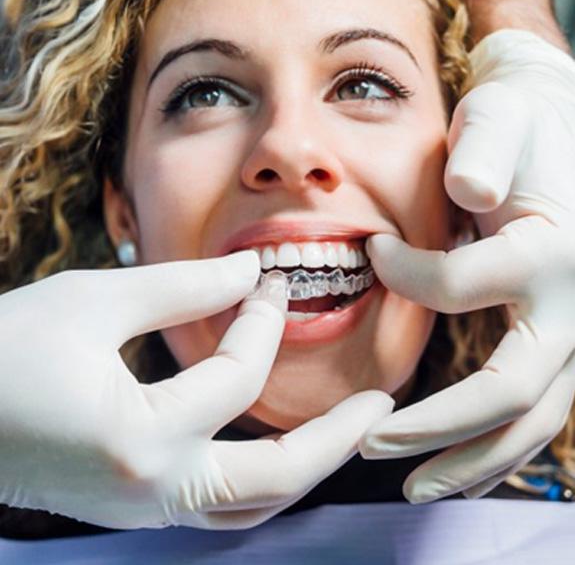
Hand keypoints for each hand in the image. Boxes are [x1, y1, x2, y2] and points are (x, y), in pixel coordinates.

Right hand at [0, 251, 392, 527]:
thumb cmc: (3, 349)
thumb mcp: (93, 301)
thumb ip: (182, 287)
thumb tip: (249, 273)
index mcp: (141, 438)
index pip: (236, 377)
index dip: (260, 322)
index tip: (267, 285)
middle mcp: (151, 491)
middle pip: (275, 479)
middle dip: (336, 438)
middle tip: (381, 404)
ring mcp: (144, 509)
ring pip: (251, 508)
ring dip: (305, 467)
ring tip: (344, 431)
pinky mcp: (136, 506)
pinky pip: (220, 506)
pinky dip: (261, 477)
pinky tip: (277, 444)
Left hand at [358, 30, 574, 502]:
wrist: (555, 125)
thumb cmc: (520, 123)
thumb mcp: (501, 118)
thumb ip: (486, 150)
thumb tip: (469, 192)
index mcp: (554, 249)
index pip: (460, 287)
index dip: (404, 275)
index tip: (370, 252)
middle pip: (510, 392)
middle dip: (436, 428)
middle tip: (371, 445)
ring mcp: (574, 332)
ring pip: (530, 422)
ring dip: (469, 460)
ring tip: (415, 486)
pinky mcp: (561, 342)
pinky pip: (533, 410)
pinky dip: (493, 445)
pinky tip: (456, 465)